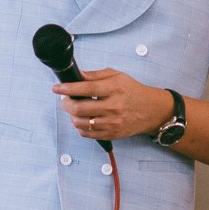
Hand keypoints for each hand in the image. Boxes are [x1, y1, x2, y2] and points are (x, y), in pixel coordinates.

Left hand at [56, 70, 175, 143]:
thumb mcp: (117, 76)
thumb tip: (76, 75)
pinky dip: (79, 126)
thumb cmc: (133, 91)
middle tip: (64, 100)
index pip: (85, 89)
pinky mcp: (112, 134)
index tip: (57, 88)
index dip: (67, 88)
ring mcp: (112, 123)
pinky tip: (82, 119)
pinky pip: (87, 134)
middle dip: (66, 104)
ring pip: (80, 123)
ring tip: (73, 109)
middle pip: (79, 108)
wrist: (152, 110)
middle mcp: (113, 107)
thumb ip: (95, 75)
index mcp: (114, 88)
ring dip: (71, 116)